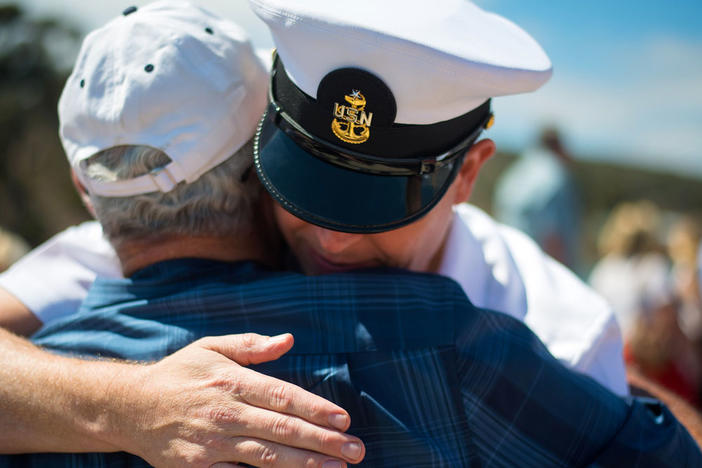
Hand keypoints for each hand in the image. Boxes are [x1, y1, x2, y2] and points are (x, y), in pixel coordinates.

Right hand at [111, 333, 364, 466]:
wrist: (129, 407)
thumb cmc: (178, 374)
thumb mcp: (211, 347)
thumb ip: (252, 346)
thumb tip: (289, 340)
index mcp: (232, 381)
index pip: (283, 396)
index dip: (316, 409)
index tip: (344, 419)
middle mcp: (225, 412)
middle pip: (283, 429)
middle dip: (323, 441)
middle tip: (356, 450)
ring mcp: (212, 444)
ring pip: (268, 456)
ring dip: (306, 463)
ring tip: (338, 467)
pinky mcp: (199, 467)